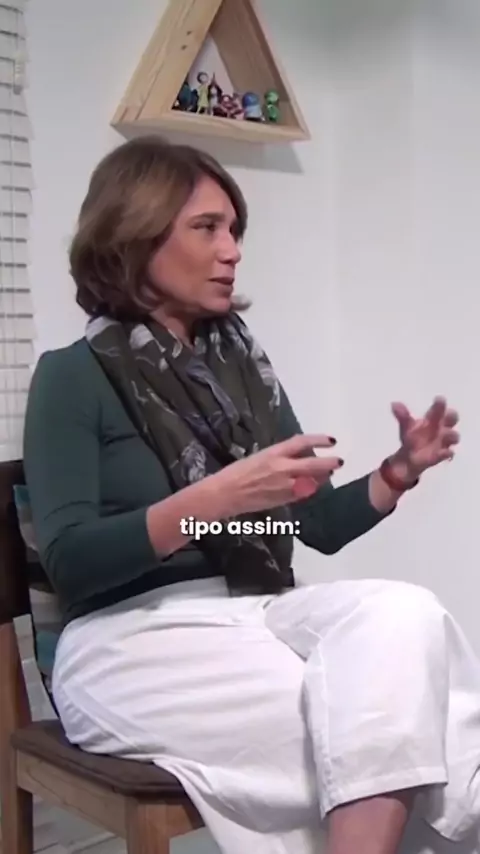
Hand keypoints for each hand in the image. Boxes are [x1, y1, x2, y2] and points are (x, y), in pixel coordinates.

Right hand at [217, 434, 343, 516]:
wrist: (225, 494)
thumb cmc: (237, 473)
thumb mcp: (259, 457)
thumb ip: (280, 457)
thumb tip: (298, 456)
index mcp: (274, 453)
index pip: (302, 443)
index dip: (319, 440)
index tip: (331, 441)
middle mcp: (282, 468)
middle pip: (313, 464)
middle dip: (329, 462)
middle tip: (339, 460)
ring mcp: (284, 486)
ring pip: (312, 481)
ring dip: (322, 477)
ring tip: (328, 473)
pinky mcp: (283, 500)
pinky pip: (303, 493)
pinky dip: (310, 488)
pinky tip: (313, 485)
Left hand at [389, 396, 459, 482]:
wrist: (411, 457)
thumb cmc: (412, 437)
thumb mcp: (406, 426)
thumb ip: (403, 416)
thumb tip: (394, 404)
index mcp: (433, 419)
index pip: (440, 409)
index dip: (441, 404)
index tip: (439, 399)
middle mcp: (442, 428)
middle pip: (452, 418)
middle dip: (452, 416)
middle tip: (448, 416)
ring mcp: (444, 441)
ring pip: (454, 435)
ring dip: (450, 434)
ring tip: (443, 435)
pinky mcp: (443, 454)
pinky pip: (449, 453)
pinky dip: (447, 452)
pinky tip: (444, 452)